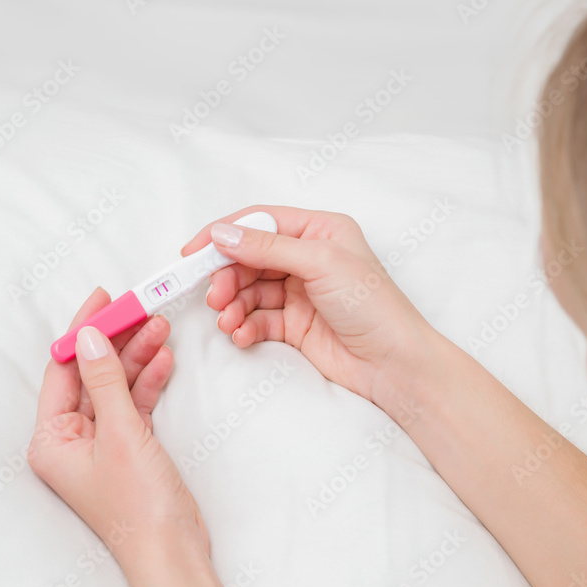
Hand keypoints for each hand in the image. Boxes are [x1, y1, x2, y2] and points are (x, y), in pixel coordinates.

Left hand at [29, 287, 235, 586]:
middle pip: (90, 374)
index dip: (84, 331)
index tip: (104, 300)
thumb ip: (104, 380)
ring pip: (115, 385)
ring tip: (160, 326)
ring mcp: (99, 442)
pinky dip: (147, 381)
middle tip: (138, 307)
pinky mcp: (127, 446)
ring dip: (137, 356)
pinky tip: (163, 359)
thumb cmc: (138, 505)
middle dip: (116, 340)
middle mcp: (69, 439)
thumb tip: (91, 337)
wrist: (172, 549)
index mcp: (51, 439)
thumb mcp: (119, 432)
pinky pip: (132, 402)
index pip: (63, 370)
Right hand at [181, 205, 437, 412]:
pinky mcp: (295, 325)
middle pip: (249, 258)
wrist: (394, 365)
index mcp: (320, 230)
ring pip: (249, 290)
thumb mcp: (320, 263)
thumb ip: (268, 247)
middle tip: (215, 297)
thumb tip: (222, 234)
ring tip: (228, 321)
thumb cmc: (372, 305)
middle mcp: (308, 257)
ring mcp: (300, 292)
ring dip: (232, 304)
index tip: (192, 251)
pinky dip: (244, 326)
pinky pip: (257, 319)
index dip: (224, 234)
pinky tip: (242, 336)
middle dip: (227, 276)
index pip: (261, 222)